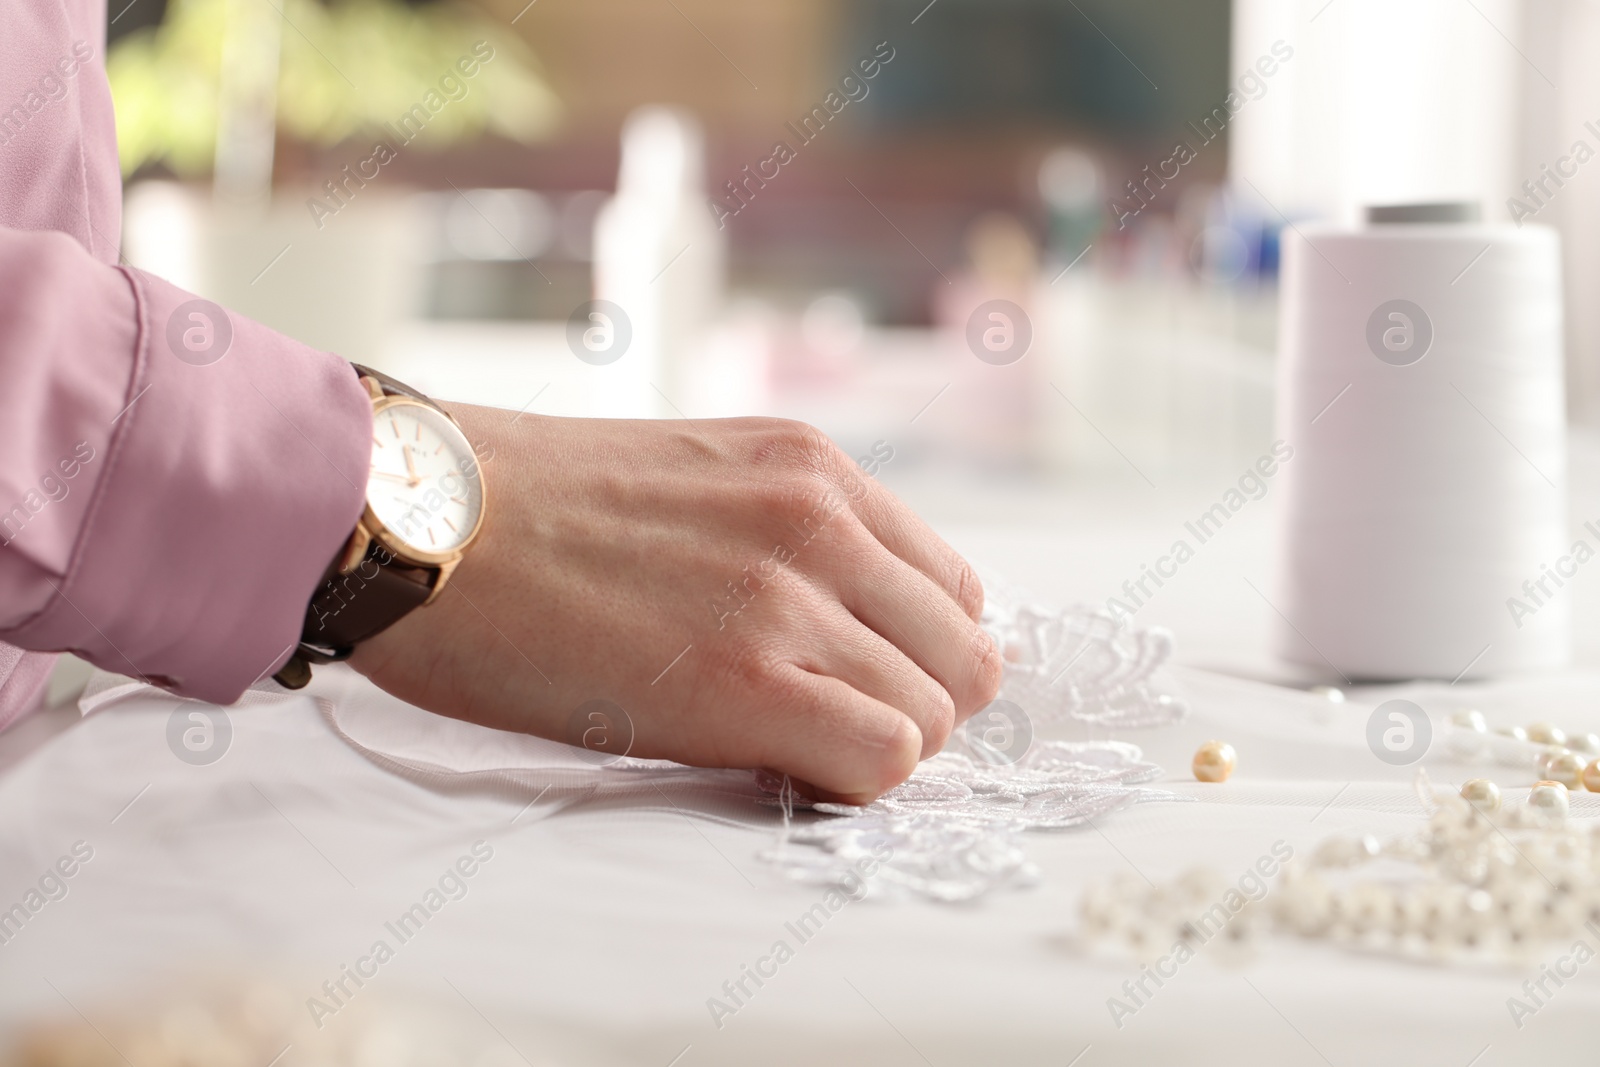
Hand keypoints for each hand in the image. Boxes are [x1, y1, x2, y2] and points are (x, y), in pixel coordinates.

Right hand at [349, 407, 1002, 803]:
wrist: (418, 519)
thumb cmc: (524, 509)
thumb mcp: (694, 478)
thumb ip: (787, 535)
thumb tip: (846, 624)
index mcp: (815, 470)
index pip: (952, 589)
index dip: (916, 652)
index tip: (860, 681)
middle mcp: (823, 523)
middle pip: (963, 658)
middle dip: (914, 706)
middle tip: (829, 727)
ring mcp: (791, 598)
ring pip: (935, 716)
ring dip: (875, 747)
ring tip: (786, 745)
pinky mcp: (746, 679)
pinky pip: (885, 758)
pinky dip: (850, 781)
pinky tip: (775, 765)